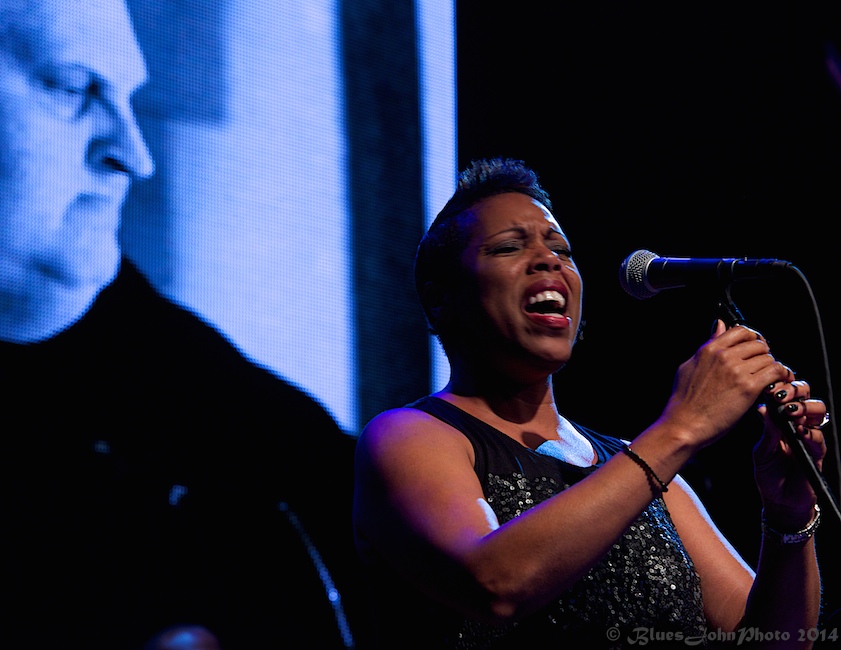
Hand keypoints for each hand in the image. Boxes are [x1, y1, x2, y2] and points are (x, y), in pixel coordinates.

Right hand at [661, 320, 792, 450]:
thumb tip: (719, 324)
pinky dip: (781, 377)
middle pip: (759, 344)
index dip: (752, 339)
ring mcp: (737, 371)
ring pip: (769, 358)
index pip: (741, 330)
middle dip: (764, 355)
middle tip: (764, 368)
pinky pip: (775, 372)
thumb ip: (708, 344)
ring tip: (770, 380)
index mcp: (709, 349)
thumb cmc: (684, 401)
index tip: (754, 349)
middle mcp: (724, 356)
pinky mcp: (748, 388)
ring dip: (772, 368)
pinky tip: (777, 385)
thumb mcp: (690, 365)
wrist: (684, 424)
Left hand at [753, 379, 827, 528]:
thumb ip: (766, 431)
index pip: (786, 395)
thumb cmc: (768, 474)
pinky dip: (811, 432)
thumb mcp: (761, 451)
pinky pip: (820, 437)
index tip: (770, 386)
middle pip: (806, 396)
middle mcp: (797, 424)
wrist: (780, 500)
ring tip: (792, 411)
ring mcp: (809, 436)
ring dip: (806, 407)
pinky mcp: (817, 452)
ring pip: (818, 411)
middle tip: (782, 394)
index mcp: (780, 420)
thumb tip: (762, 407)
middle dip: (796, 390)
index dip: (781, 387)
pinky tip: (800, 431)